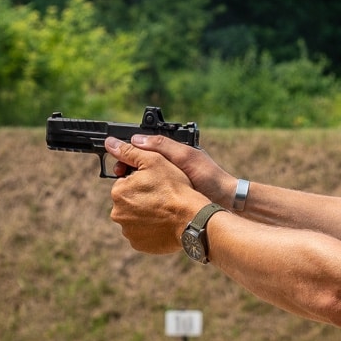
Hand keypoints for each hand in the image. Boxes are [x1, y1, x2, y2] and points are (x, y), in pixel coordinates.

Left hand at [106, 136, 211, 254]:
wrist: (193, 220)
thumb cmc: (176, 189)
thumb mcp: (154, 161)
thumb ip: (129, 151)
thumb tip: (109, 143)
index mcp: (118, 192)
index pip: (125, 182)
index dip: (141, 180)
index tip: (156, 183)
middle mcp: (118, 213)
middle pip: (128, 201)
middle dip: (141, 198)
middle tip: (162, 196)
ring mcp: (128, 232)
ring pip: (135, 218)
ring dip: (146, 214)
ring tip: (165, 210)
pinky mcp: (140, 245)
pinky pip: (142, 234)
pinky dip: (151, 229)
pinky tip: (164, 224)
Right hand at [111, 132, 234, 204]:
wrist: (226, 201)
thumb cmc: (210, 177)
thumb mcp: (186, 157)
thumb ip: (163, 146)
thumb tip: (135, 139)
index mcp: (170, 152)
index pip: (140, 147)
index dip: (126, 150)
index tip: (114, 155)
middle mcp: (165, 166)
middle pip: (136, 164)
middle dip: (125, 168)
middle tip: (117, 174)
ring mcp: (165, 182)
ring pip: (139, 179)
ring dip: (129, 181)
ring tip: (124, 185)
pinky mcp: (166, 197)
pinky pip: (147, 193)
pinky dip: (139, 194)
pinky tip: (134, 198)